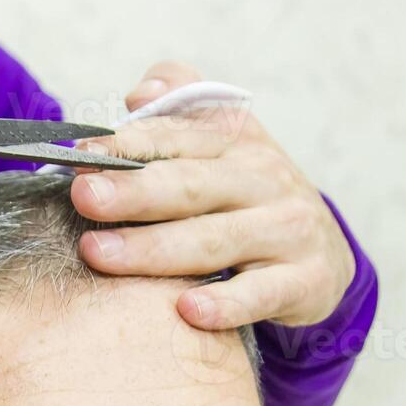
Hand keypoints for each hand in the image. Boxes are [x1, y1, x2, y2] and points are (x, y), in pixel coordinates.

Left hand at [71, 62, 355, 328]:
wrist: (324, 257)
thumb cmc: (249, 199)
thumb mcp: (225, 147)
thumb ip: (181, 110)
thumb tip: (141, 94)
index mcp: (238, 141)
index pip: (180, 135)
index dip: (130, 143)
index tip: (80, 155)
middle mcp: (264, 179)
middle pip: (190, 184)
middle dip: (134, 190)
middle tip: (84, 196)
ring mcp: (287, 230)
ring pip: (214, 240)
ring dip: (154, 249)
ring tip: (100, 253)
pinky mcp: (305, 280)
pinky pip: (260, 294)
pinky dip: (226, 304)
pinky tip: (187, 311)